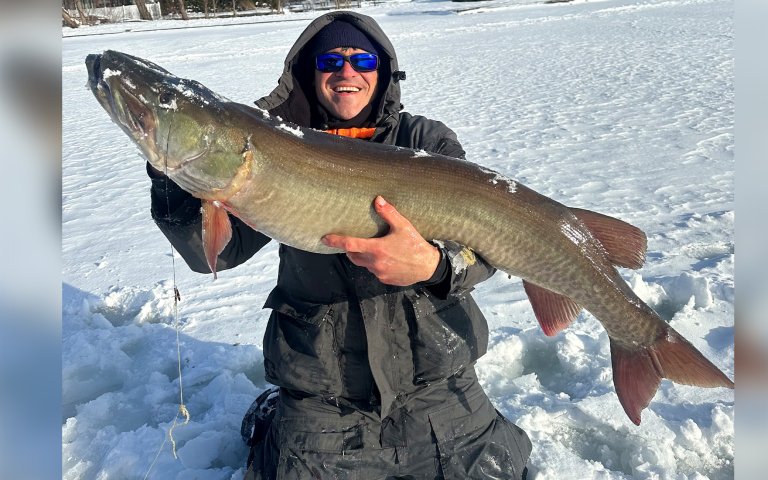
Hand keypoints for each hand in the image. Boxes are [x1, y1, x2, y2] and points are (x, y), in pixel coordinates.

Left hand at [322, 196, 439, 285]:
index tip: (325, 239)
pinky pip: (375, 272)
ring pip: (364, 265)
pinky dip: (376, 265)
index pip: (350, 245)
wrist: (428, 267)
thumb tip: (378, 199)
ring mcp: (379, 273)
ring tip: (375, 249)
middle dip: (351, 250)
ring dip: (365, 257)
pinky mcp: (385, 280)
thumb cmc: (415, 245)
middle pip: (353, 256)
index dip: (336, 241)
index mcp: (377, 249)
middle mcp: (375, 263)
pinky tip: (387, 259)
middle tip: (355, 242)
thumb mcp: (403, 226)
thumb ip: (389, 213)